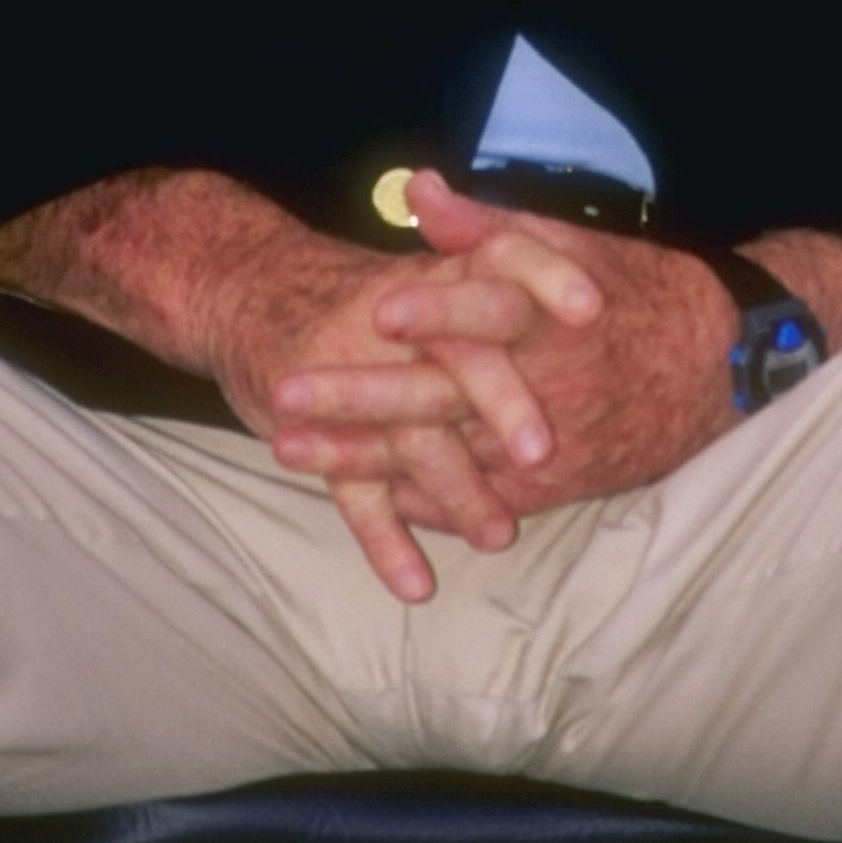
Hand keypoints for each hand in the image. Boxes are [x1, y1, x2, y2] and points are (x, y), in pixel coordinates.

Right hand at [0, 165, 602, 606]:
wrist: (246, 286)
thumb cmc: (366, 294)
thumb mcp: (430, 266)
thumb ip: (496, 273)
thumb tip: (596, 287)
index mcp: (437, 272)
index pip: (499, 257)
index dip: (544, 277)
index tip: (592, 306)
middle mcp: (397, 319)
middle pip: (454, 353)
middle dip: (497, 401)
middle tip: (544, 453)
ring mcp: (349, 373)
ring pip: (408, 434)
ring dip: (454, 487)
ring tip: (498, 536)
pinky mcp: (311, 428)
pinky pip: (352, 489)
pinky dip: (383, 540)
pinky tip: (416, 586)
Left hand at [271, 175, 736, 520]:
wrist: (714, 369)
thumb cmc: (634, 292)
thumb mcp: (569, 245)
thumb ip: (486, 226)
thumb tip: (418, 190)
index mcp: (551, 316)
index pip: (488, 313)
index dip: (435, 314)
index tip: (377, 311)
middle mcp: (545, 385)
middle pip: (444, 396)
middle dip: (361, 400)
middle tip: (287, 395)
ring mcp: (547, 446)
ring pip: (444, 459)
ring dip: (365, 458)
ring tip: (292, 452)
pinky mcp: (552, 489)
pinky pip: (474, 501)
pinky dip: (418, 500)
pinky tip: (357, 494)